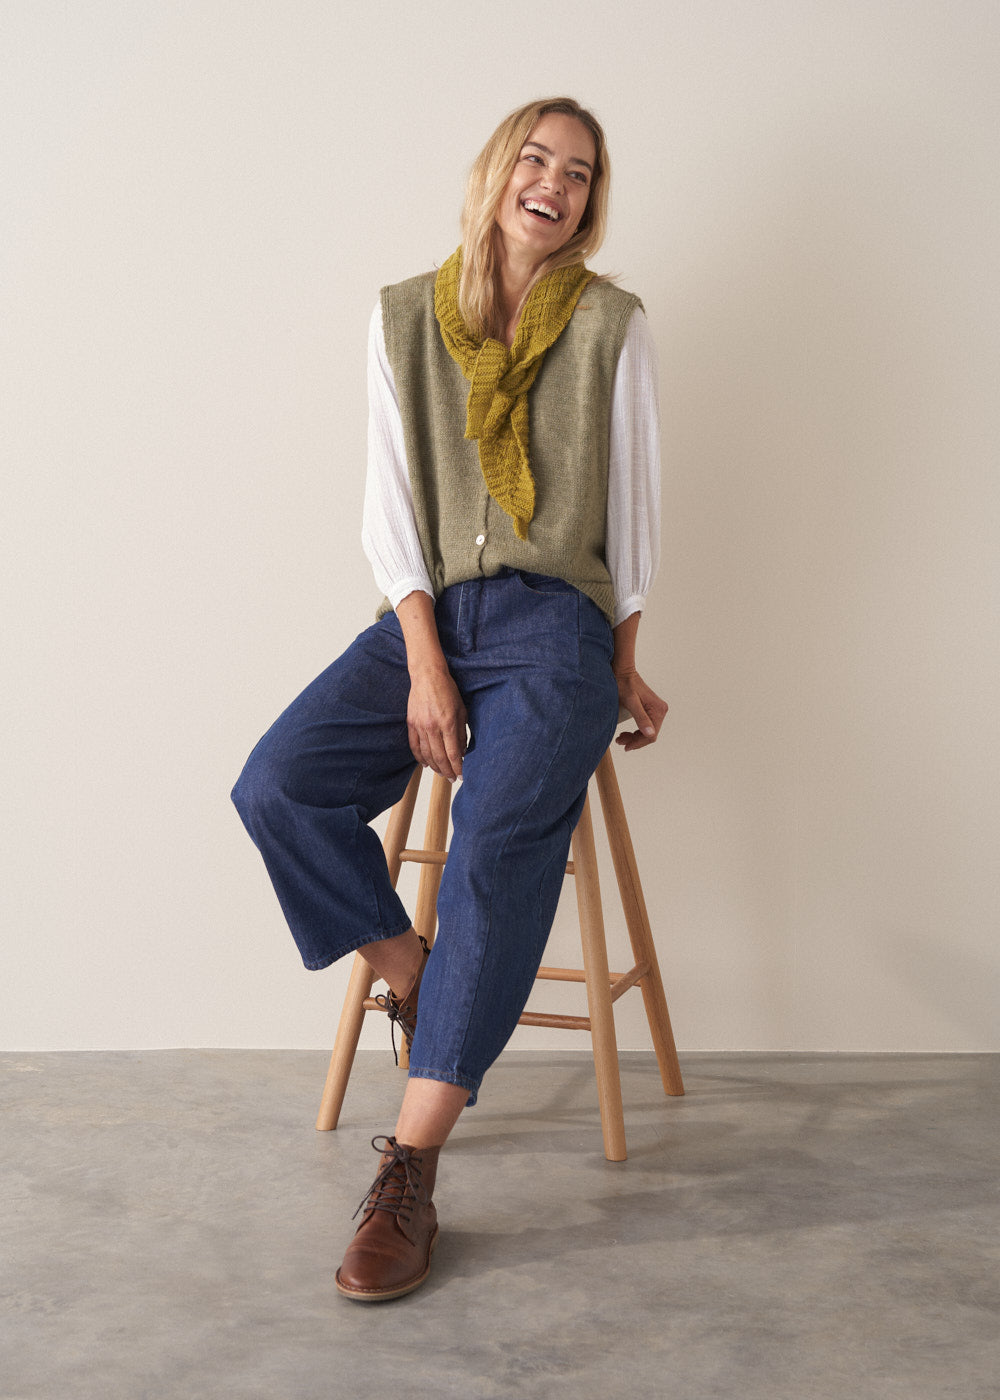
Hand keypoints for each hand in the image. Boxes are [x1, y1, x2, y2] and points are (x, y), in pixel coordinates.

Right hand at [407, 665, 467, 781]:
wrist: (427, 675)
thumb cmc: (448, 690)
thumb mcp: (462, 710)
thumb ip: (462, 733)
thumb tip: (462, 752)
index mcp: (448, 723)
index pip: (453, 753)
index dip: (458, 767)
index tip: (462, 775)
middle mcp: (433, 726)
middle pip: (439, 757)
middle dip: (447, 771)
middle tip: (452, 779)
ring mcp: (420, 726)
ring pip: (426, 754)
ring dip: (435, 767)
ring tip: (442, 773)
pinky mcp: (411, 723)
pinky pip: (414, 746)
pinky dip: (420, 757)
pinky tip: (426, 764)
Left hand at [613, 667, 667, 752]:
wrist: (623, 671)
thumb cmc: (624, 684)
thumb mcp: (630, 701)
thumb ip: (640, 717)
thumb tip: (650, 734)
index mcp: (658, 709)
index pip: (651, 735)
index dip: (638, 744)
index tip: (625, 747)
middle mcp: (661, 710)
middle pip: (650, 734)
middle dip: (635, 741)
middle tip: (619, 741)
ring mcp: (657, 709)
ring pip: (648, 731)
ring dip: (635, 738)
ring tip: (620, 738)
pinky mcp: (652, 709)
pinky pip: (646, 725)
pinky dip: (636, 731)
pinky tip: (626, 733)